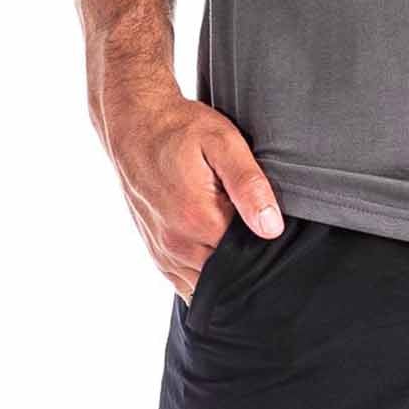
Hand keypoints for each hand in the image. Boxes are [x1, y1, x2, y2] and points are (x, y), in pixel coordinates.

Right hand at [102, 88, 285, 303]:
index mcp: (198, 219)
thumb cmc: (181, 129)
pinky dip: (202, 275)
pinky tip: (213, 247)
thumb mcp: (224, 142)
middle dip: (244, 258)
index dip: (263, 243)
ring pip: (204, 284)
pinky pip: (183, 283)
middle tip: (250, 223)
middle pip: (226, 274)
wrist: (137, 124)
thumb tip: (271, 227)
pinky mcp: (156, 252)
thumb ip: (249, 185)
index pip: (246, 256)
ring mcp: (163, 251)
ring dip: (223, 269)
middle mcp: (176, 244)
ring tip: (231, 230)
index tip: (266, 222)